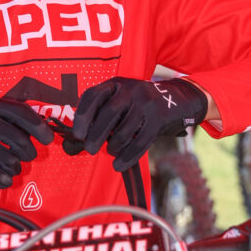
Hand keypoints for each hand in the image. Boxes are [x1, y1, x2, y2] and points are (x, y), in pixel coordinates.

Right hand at [0, 96, 53, 187]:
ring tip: (13, 165)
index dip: (40, 127)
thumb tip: (38, 122)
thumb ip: (5, 113)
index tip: (47, 138)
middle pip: (20, 140)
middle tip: (27, 155)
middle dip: (29, 152)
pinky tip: (5, 178)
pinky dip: (4, 179)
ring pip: (10, 159)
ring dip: (16, 167)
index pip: (22, 114)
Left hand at [69, 77, 207, 170]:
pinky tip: (119, 165)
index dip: (82, 116)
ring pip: (125, 130)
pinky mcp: (159, 119)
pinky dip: (128, 156)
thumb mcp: (119, 100)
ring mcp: (146, 104)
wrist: (175, 98)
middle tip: (90, 149)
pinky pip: (141, 142)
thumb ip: (99, 115)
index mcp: (115, 85)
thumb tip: (75, 142)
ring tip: (109, 151)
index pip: (93, 96)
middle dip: (96, 135)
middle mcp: (130, 90)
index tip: (77, 134)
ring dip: (114, 146)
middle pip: (108, 114)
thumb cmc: (137, 105)